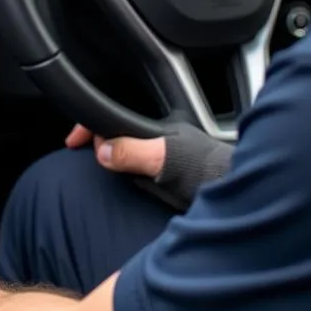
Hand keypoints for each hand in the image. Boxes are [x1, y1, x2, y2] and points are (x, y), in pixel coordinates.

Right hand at [66, 121, 233, 210]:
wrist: (238, 194)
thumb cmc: (206, 172)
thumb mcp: (164, 161)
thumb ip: (132, 152)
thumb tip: (102, 150)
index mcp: (157, 127)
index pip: (115, 116)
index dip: (91, 126)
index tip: (72, 142)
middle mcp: (159, 137)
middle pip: (117, 131)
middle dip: (97, 139)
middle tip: (81, 152)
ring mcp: (164, 153)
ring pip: (126, 147)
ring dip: (109, 154)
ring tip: (96, 164)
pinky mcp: (169, 171)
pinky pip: (135, 163)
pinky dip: (122, 165)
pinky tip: (121, 176)